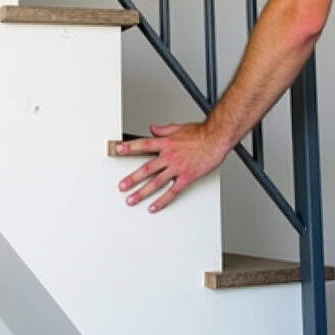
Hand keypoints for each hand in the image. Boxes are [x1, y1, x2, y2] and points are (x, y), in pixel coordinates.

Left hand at [115, 122, 229, 212]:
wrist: (216, 139)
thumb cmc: (201, 134)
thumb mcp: (179, 127)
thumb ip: (163, 130)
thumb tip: (152, 128)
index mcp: (166, 143)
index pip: (144, 144)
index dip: (129, 147)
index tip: (118, 150)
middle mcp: (169, 156)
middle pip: (147, 168)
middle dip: (132, 178)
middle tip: (122, 186)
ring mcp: (177, 168)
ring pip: (156, 182)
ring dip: (142, 192)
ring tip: (131, 199)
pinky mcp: (186, 177)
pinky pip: (172, 191)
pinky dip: (162, 200)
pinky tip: (153, 206)